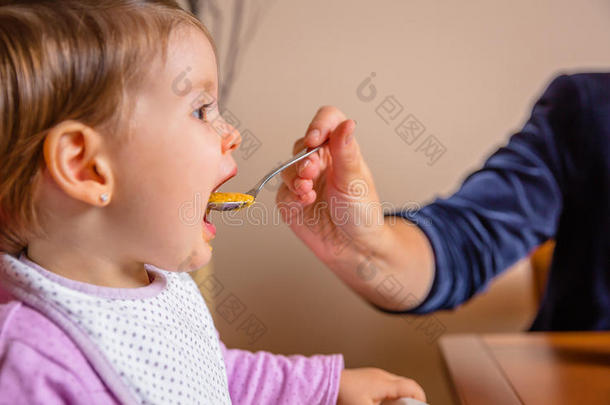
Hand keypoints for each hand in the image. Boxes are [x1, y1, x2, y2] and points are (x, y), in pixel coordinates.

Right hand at [276, 106, 385, 288]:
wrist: (353, 248)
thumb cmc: (361, 214)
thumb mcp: (355, 182)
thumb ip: (346, 152)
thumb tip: (347, 123)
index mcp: (340, 150)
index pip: (328, 121)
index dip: (319, 124)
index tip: (314, 139)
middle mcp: (320, 162)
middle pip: (301, 145)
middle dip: (304, 158)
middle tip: (312, 171)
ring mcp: (303, 181)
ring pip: (287, 167)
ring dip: (295, 177)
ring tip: (308, 191)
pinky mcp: (290, 200)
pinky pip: (282, 191)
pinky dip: (291, 195)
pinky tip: (305, 201)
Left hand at [337, 368, 426, 404]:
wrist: (327, 382)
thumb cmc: (344, 395)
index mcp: (385, 383)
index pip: (411, 387)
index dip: (420, 398)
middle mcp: (382, 375)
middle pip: (406, 385)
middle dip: (410, 399)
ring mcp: (375, 374)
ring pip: (397, 384)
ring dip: (399, 396)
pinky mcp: (369, 376)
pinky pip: (386, 383)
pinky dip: (389, 393)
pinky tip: (381, 402)